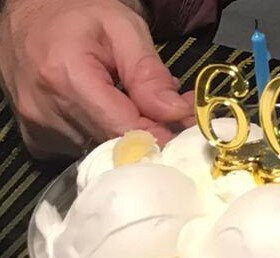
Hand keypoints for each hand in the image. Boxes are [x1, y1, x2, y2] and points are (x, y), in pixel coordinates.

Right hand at [0, 0, 194, 157]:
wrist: (26, 14)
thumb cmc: (76, 13)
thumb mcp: (122, 28)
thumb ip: (149, 73)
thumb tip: (177, 114)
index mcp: (67, 78)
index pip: (124, 129)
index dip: (158, 136)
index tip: (182, 133)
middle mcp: (46, 111)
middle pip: (113, 144)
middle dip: (145, 134)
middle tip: (165, 117)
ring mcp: (37, 130)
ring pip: (100, 151)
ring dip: (122, 136)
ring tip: (128, 106)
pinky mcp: (36, 140)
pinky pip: (80, 151)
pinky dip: (99, 138)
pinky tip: (102, 115)